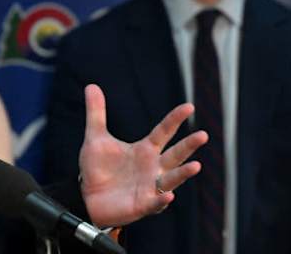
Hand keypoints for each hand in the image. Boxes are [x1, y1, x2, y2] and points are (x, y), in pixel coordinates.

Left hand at [78, 84, 207, 227]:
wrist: (88, 197)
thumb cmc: (97, 168)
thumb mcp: (96, 138)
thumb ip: (97, 114)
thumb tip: (91, 86)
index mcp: (145, 150)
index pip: (163, 131)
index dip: (175, 119)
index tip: (188, 106)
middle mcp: (153, 167)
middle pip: (175, 154)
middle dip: (189, 145)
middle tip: (203, 134)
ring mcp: (150, 186)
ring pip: (171, 179)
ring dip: (183, 173)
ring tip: (196, 165)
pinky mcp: (143, 204)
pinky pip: (155, 203)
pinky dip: (162, 199)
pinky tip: (169, 195)